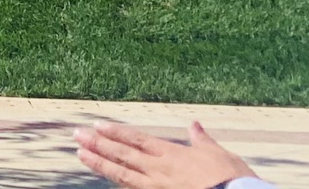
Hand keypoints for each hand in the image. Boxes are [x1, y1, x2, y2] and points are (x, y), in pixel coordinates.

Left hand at [75, 121, 256, 188]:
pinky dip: (118, 184)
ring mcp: (158, 188)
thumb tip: (194, 124)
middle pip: (123, 155)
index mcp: (172, 154)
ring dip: (100, 164)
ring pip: (122, 175)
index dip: (115, 132)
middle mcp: (160, 170)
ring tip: (81, 155)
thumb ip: (202, 140)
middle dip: (98, 144)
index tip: (96, 125)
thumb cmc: (232, 179)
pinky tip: (106, 180)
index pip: (137, 140)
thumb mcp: (219, 154)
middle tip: (76, 135)